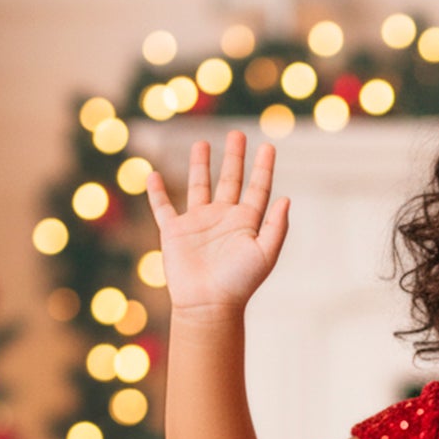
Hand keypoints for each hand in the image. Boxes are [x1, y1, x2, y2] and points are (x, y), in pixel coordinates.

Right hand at [145, 130, 289, 315]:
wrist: (208, 303)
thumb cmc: (239, 282)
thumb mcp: (265, 254)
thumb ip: (276, 226)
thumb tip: (286, 199)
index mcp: (247, 223)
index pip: (258, 188)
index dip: (263, 168)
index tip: (269, 146)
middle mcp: (223, 219)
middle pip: (230, 180)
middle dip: (234, 157)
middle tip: (238, 134)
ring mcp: (198, 223)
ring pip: (199, 186)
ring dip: (200, 165)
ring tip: (202, 142)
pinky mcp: (175, 232)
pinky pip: (163, 207)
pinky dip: (156, 192)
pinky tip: (153, 175)